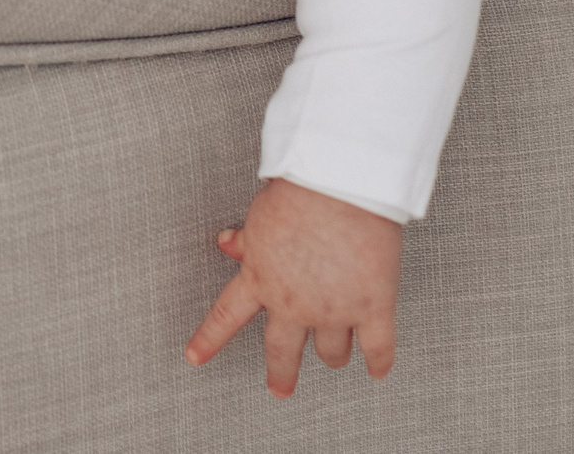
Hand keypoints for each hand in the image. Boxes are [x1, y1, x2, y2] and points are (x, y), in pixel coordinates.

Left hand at [183, 178, 402, 396]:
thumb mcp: (260, 215)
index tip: (195, 357)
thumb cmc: (299, 189)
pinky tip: (377, 371)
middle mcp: (294, 304)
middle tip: (280, 388)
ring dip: (333, 357)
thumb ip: (246, 239)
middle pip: (282, 351)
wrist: (340, 185)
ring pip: (332, 352)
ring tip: (335, 359)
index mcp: (259, 279)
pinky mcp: (372, 307)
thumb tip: (225, 243)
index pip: (225, 317)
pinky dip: (379, 363)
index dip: (209, 339)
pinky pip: (377, 348)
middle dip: (281, 373)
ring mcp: (333, 311)